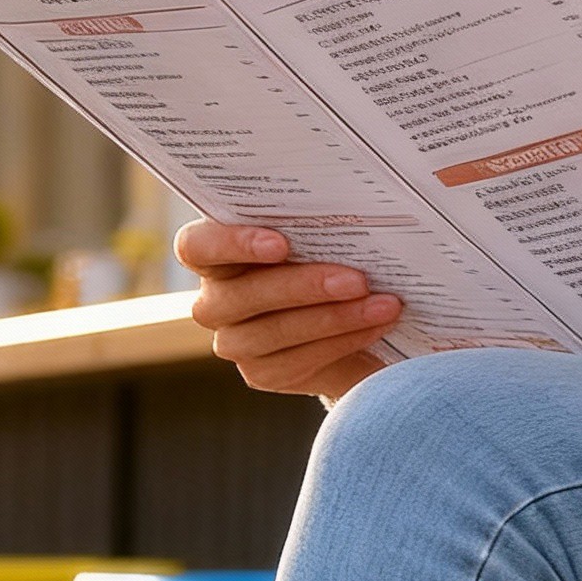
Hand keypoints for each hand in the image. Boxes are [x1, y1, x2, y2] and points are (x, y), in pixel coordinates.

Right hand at [177, 220, 404, 400]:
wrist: (351, 321)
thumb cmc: (329, 260)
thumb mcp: (320, 238)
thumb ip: (315, 225)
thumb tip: (356, 207)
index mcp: (214, 253)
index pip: (197, 246)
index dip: (232, 244)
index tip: (281, 244)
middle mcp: (214, 300)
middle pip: (242, 295)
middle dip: (304, 286)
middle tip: (357, 280)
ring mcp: (234, 341)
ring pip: (272, 332)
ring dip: (334, 317)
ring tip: (384, 305)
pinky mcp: (261, 373)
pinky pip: (297, 360)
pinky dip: (344, 340)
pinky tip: (377, 326)